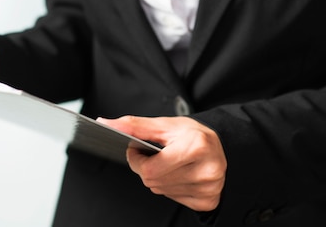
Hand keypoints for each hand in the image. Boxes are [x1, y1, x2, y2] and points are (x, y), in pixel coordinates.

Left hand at [99, 116, 226, 211]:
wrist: (219, 146)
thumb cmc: (191, 134)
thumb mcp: (164, 124)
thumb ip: (133, 125)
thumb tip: (105, 123)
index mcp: (196, 146)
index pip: (149, 169)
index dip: (136, 160)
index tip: (136, 150)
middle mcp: (207, 169)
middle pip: (153, 181)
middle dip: (146, 168)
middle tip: (155, 155)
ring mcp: (209, 188)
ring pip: (161, 191)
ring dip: (158, 178)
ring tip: (170, 163)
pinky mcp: (208, 201)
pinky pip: (173, 199)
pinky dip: (170, 187)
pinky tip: (180, 174)